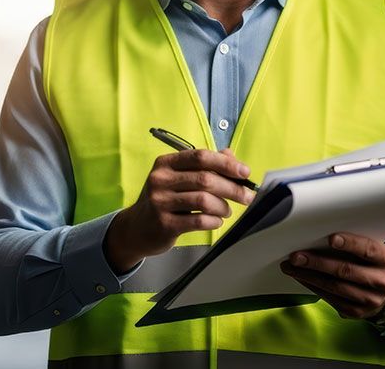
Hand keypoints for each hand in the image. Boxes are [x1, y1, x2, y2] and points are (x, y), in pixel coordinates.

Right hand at [104, 147, 255, 272]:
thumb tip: (232, 157)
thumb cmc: (163, 200)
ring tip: (226, 211)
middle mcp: (160, 179)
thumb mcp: (177, 178)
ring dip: (223, 206)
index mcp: (165, 163)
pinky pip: (198, 220)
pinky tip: (215, 221)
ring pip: (204, 200)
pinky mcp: (164, 223)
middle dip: (232, 188)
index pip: (200, 156)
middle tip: (247, 196)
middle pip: (205, 179)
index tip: (244, 172)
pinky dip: (214, 221)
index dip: (226, 163)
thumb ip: (204, 166)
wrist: (136, 228)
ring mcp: (160, 202)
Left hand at [279, 232, 384, 318]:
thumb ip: (354, 244)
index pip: (369, 250)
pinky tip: (301, 277)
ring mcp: (370, 300)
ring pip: (335, 286)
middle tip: (296, 256)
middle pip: (346, 270)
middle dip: (318, 262)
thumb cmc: (372, 263)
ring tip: (290, 267)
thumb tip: (320, 236)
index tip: (331, 238)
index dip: (350, 244)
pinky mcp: (357, 312)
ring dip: (309, 276)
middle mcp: (382, 281)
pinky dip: (312, 286)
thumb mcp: (373, 250)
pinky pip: (330, 298)